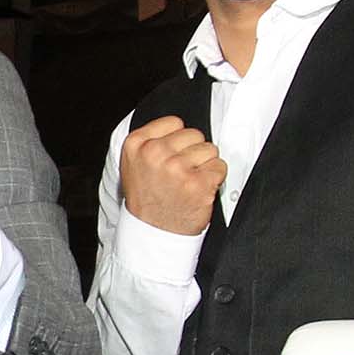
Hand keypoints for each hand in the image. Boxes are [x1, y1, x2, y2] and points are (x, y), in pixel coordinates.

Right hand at [119, 115, 226, 235]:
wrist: (152, 232)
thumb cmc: (147, 198)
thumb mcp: (133, 164)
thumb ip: (151, 140)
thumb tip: (178, 124)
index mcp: (136, 144)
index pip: (175, 122)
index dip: (177, 140)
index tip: (170, 156)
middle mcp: (154, 153)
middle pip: (194, 134)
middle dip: (192, 152)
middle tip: (179, 174)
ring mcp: (176, 168)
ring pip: (209, 149)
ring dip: (204, 166)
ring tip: (188, 183)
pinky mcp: (197, 183)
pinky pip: (219, 166)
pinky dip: (214, 179)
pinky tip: (198, 190)